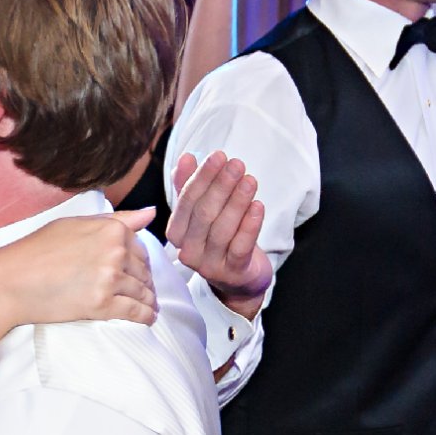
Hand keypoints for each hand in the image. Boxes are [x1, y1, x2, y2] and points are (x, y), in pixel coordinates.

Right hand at [0, 208, 157, 327]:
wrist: (10, 282)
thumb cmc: (35, 251)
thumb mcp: (74, 225)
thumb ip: (115, 219)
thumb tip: (150, 213)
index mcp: (111, 229)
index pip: (141, 248)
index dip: (141, 263)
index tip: (138, 273)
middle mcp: (115, 251)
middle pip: (144, 271)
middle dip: (145, 283)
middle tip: (144, 293)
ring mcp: (109, 278)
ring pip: (142, 292)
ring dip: (148, 301)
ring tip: (148, 307)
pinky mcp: (102, 304)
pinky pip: (136, 312)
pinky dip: (145, 316)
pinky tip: (147, 319)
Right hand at [166, 150, 268, 313]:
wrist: (239, 278)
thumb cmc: (221, 239)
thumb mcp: (202, 213)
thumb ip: (190, 186)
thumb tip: (186, 157)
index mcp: (176, 233)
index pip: (187, 201)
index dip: (202, 177)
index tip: (219, 156)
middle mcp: (188, 251)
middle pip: (203, 214)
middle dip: (221, 186)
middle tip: (237, 164)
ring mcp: (209, 265)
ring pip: (221, 230)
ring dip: (237, 202)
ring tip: (250, 180)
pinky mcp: (232, 273)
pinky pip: (240, 247)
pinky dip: (249, 225)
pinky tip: (258, 206)